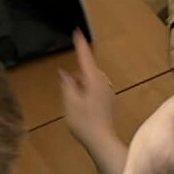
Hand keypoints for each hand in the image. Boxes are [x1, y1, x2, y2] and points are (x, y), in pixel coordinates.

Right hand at [60, 29, 117, 146]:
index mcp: (94, 81)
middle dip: (77, 77)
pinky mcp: (109, 103)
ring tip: (74, 105)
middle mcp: (104, 84)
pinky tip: (82, 110)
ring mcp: (108, 94)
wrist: (102, 142)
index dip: (80, 46)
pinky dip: (87, 95)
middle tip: (68, 93)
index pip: (85, 58)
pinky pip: (96, 92)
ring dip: (81, 87)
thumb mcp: (70, 103)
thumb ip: (67, 85)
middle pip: (88, 72)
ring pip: (91, 83)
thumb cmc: (85, 123)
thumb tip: (65, 73)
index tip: (77, 32)